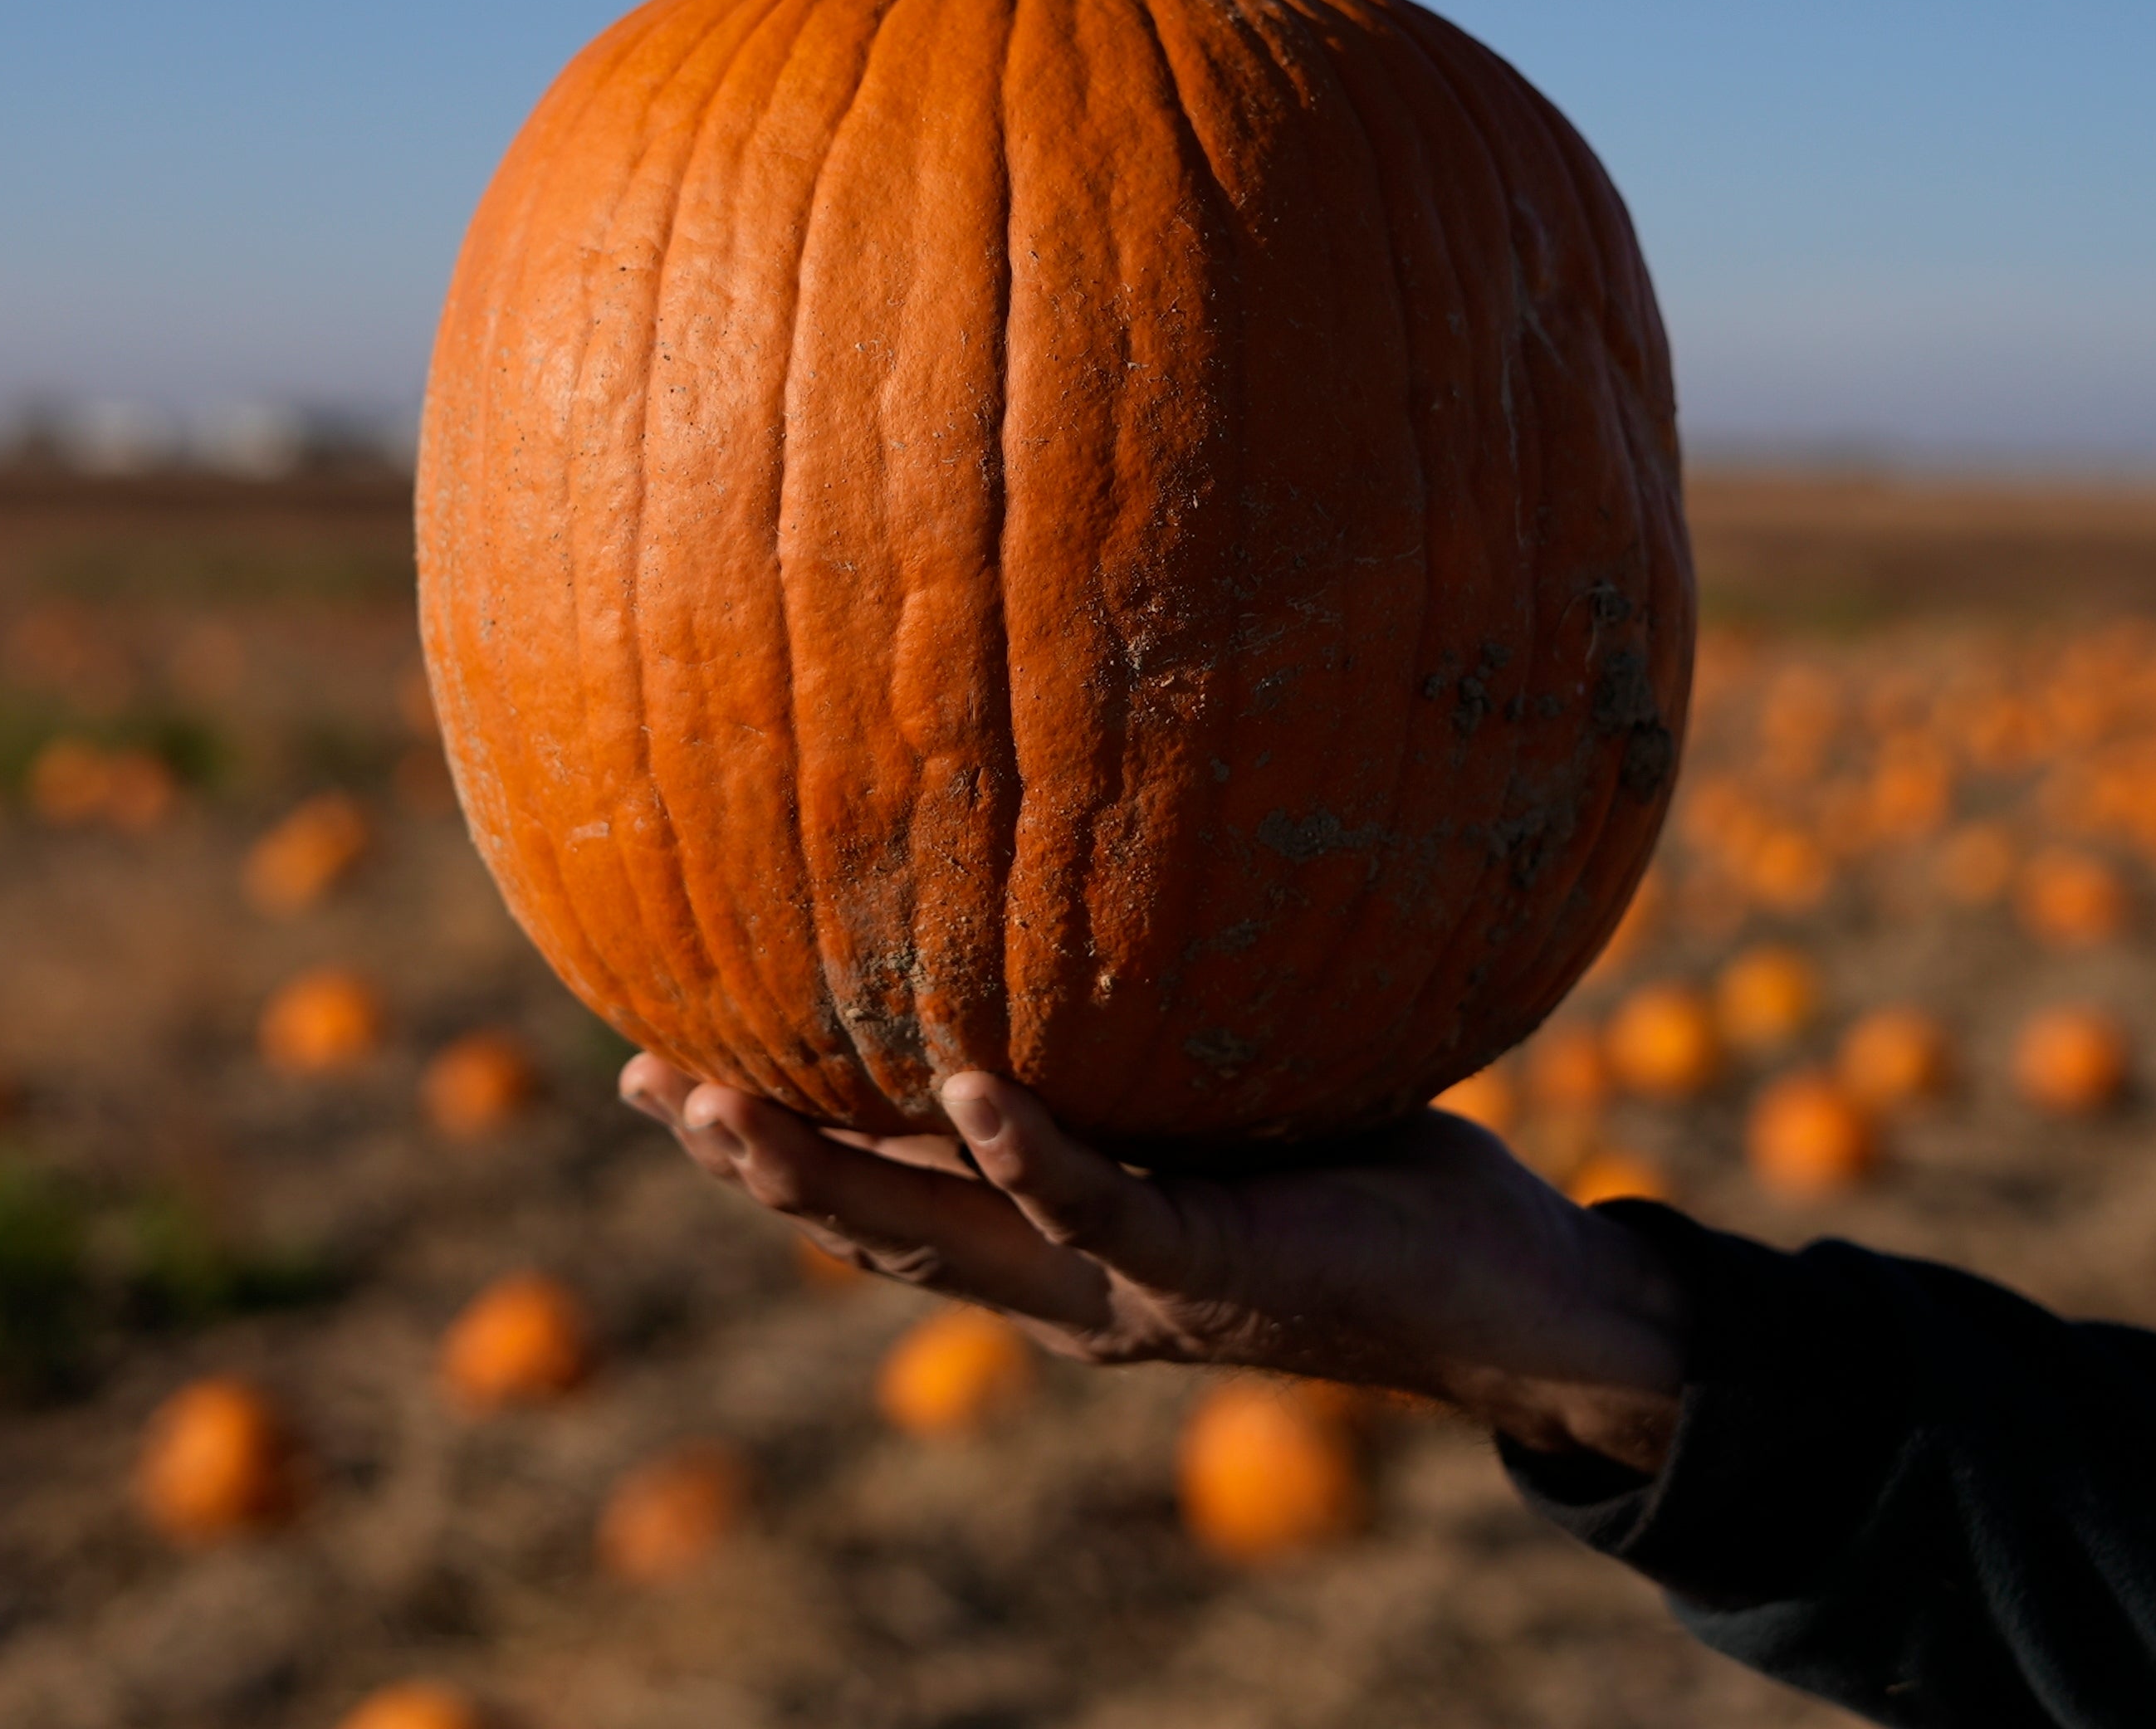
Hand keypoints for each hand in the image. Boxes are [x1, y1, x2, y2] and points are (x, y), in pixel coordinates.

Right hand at [618, 1057, 1687, 1473]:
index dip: (768, 1135)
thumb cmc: (1386, 1173)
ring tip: (722, 1102)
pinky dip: (1022, 1148)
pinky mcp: (1206, 1271)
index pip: (886, 1183)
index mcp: (1059, 1237)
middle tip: (639, 1078)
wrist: (1517, 1301)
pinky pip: (1093, 1207)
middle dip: (749, 1160)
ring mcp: (1126, 1291)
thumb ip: (1161, 1016)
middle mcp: (1066, 1283)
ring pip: (937, 1241)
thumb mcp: (1237, 1086)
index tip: (654, 1058)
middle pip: (867, 1226)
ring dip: (822, 1180)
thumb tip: (1112, 853)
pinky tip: (963, 1082)